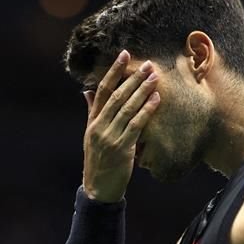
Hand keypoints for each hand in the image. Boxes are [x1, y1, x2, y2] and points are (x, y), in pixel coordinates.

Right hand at [81, 49, 160, 202]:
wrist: (98, 188)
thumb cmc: (98, 160)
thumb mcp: (90, 135)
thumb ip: (91, 112)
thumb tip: (87, 91)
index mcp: (92, 121)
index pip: (102, 90)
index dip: (113, 71)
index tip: (124, 55)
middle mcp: (99, 126)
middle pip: (116, 96)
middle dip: (132, 78)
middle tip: (147, 64)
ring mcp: (110, 137)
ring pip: (127, 108)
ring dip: (142, 91)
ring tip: (154, 77)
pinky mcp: (122, 148)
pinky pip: (136, 125)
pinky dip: (146, 111)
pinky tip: (156, 99)